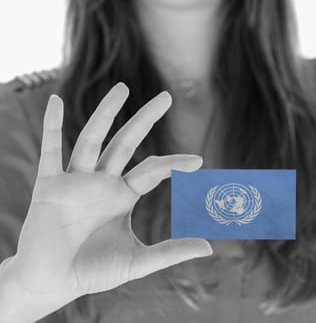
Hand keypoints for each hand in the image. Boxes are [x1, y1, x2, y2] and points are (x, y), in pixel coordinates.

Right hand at [7, 83, 211, 319]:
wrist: (52, 283)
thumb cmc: (92, 272)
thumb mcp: (137, 261)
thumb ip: (171, 252)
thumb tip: (209, 247)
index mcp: (122, 196)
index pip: (153, 170)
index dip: (175, 163)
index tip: (199, 161)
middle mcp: (102, 182)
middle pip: (126, 143)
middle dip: (145, 120)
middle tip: (167, 97)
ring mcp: (76, 181)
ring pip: (92, 139)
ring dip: (106, 114)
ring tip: (123, 88)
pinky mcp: (49, 185)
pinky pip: (49, 150)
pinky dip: (51, 126)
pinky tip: (55, 101)